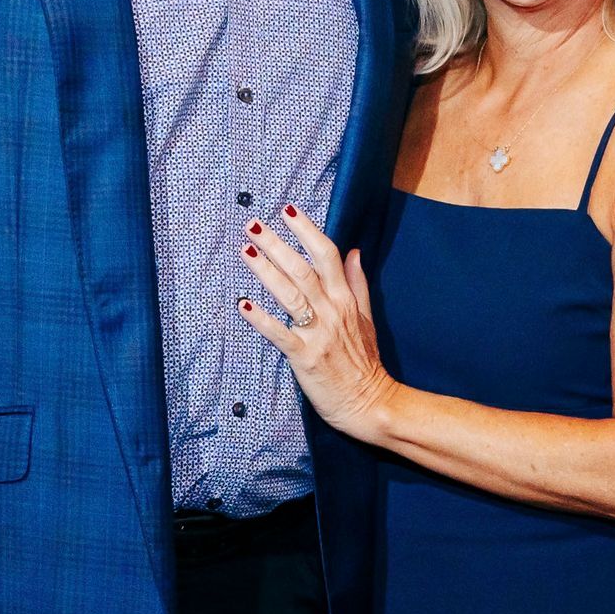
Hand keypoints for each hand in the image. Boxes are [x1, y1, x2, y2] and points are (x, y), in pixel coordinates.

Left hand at [238, 205, 398, 440]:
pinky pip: (280, 334)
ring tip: (246, 251)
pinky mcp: (305, 358)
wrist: (371, 402)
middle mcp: (333, 311)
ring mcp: (318, 334)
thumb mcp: (368, 318)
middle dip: (277, 244)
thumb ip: (358, 284)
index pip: (327, 255)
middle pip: (303, 270)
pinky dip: (262, 319)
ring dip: (266, 271)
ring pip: (290, 295)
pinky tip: (243, 304)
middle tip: (253, 224)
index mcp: (347, 300)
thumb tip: (354, 251)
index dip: (307, 230)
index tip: (288, 210)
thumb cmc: (365, 362)